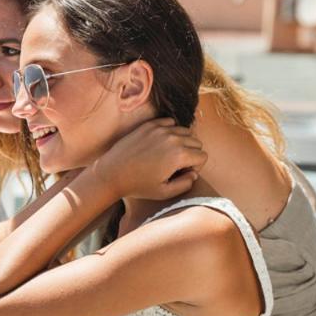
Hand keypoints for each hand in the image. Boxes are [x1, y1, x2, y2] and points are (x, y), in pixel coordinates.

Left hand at [89, 118, 206, 200]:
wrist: (111, 173)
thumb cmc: (138, 186)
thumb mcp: (164, 192)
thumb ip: (185, 184)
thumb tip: (194, 173)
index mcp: (179, 155)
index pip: (203, 155)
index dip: (196, 167)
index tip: (181, 174)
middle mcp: (173, 138)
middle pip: (196, 142)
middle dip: (191, 154)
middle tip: (175, 166)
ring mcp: (160, 129)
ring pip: (185, 131)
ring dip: (182, 142)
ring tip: (168, 155)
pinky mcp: (149, 124)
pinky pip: (170, 123)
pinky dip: (170, 131)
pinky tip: (160, 144)